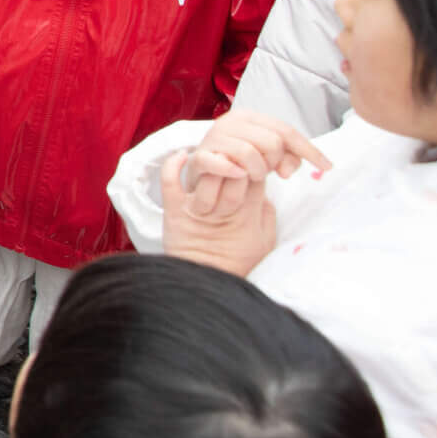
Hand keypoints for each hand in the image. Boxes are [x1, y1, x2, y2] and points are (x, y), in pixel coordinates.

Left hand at [159, 150, 277, 277]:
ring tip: (217, 152)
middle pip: (232, 171)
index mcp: (248, 213)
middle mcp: (223, 207)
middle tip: (238, 152)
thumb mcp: (265, 241)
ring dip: (212, 160)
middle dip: (237, 158)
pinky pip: (170, 181)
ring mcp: (197, 208)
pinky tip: (182, 155)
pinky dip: (173, 165)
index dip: (256, 160)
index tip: (257, 155)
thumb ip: (267, 214)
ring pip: (205, 172)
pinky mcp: (174, 211)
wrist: (205, 285)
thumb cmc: (236, 264)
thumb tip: (264, 189)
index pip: (255, 175)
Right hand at [184, 110, 332, 192]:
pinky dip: (232, 171)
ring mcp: (213, 138)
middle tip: (268, 170)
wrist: (204, 172)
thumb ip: (287, 158)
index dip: (309, 150)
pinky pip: (220, 163)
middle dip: (276, 162)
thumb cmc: (239, 162)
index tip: (327, 167)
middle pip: (272, 142)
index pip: (286, 131)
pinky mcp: (200, 156)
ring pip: (250, 153)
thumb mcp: (268, 156)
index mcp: (248, 117)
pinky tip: (240, 175)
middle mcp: (229, 121)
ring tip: (253, 175)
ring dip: (258, 172)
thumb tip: (288, 169)